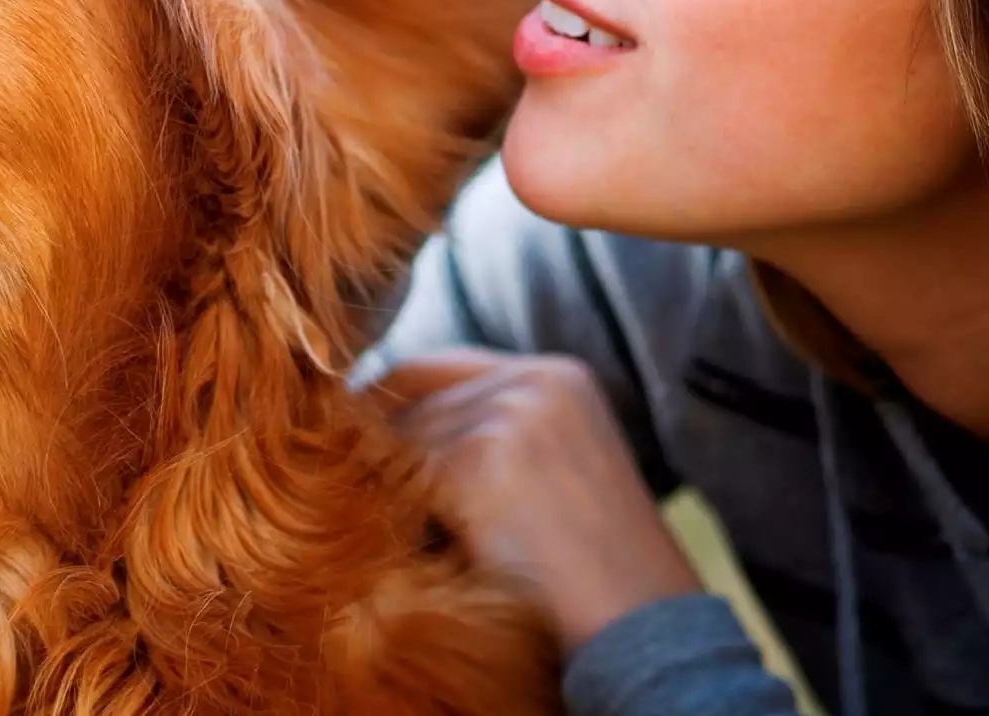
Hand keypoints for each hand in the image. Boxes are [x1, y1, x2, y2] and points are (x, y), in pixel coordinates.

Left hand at [378, 349, 700, 652]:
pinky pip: (406, 474)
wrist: (637, 623)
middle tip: (357, 485)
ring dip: (389, 482)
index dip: (392, 402)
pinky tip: (414, 544)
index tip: (352, 434)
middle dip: (384, 443)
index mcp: (559, 375)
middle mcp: (535, 379)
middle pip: (414, 394)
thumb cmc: (591, 566)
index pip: (439, 366)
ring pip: (404, 435)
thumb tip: (379, 424)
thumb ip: (489, 429)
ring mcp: (510, 412)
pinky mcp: (482, 456)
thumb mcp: (554, 467)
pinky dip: (400, 510)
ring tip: (398, 526)